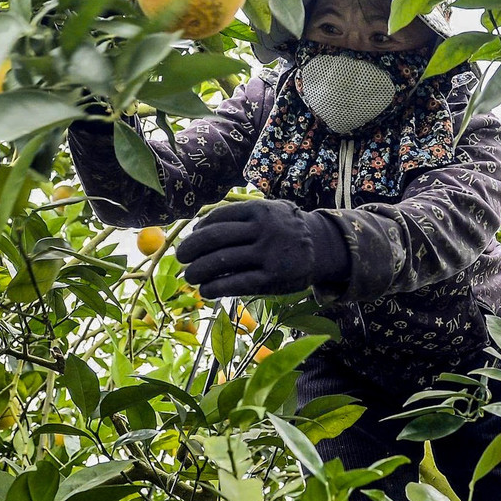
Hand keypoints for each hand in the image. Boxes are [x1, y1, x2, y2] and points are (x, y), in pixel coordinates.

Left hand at [175, 199, 349, 298]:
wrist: (320, 246)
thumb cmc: (283, 228)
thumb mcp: (267, 211)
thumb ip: (238, 216)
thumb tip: (197, 228)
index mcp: (258, 209)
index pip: (218, 218)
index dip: (198, 230)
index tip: (189, 239)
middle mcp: (263, 229)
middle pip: (214, 238)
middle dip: (191, 249)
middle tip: (180, 257)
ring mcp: (268, 254)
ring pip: (222, 261)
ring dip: (198, 270)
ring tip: (190, 276)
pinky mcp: (272, 278)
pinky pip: (237, 283)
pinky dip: (216, 287)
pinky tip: (206, 290)